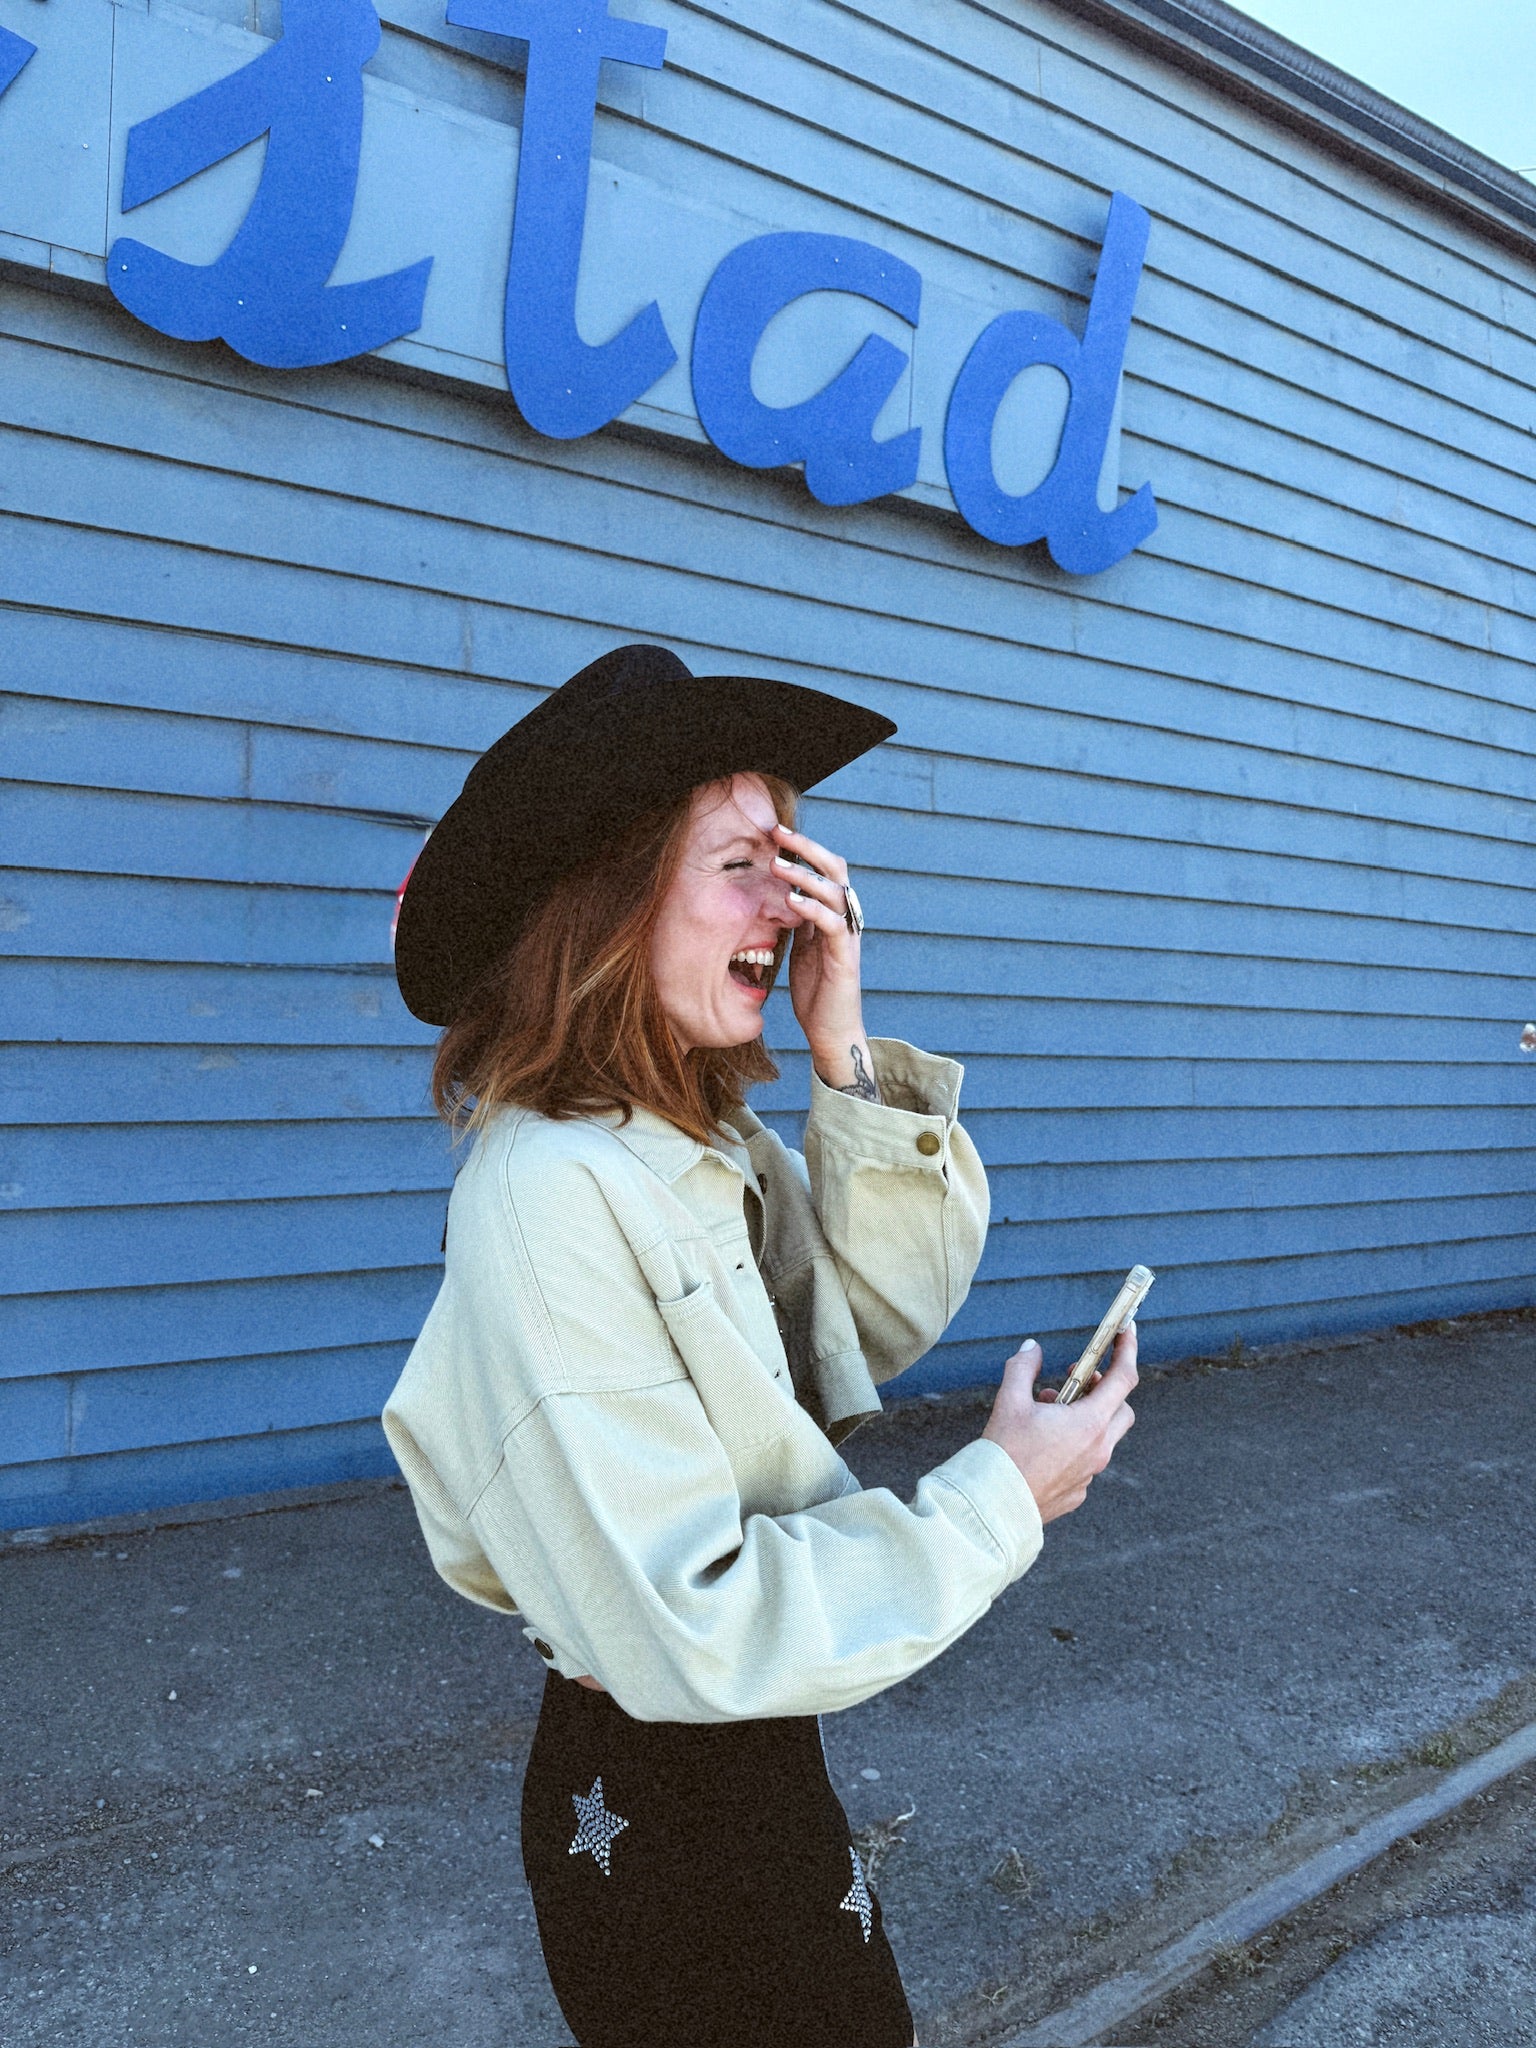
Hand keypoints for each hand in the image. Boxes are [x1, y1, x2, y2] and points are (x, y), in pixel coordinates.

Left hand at [770, 821, 869, 1088]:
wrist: (831, 1032)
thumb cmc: (815, 992)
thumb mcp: (801, 948)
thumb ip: (798, 921)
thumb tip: (780, 894)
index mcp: (834, 914)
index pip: (824, 870)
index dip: (803, 850)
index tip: (775, 835)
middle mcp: (846, 919)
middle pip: (835, 870)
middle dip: (807, 848)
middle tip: (779, 833)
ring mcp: (848, 938)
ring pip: (835, 892)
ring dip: (805, 876)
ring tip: (778, 865)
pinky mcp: (845, 958)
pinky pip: (833, 925)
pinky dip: (813, 909)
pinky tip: (791, 901)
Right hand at [980, 1327, 1138, 1523]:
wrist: (993, 1506)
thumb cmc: (1003, 1453)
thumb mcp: (1009, 1401)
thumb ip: (1023, 1367)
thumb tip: (1031, 1348)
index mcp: (1089, 1423)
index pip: (1123, 1379)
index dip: (1128, 1351)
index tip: (1127, 1333)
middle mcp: (1098, 1450)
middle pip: (1121, 1410)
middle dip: (1104, 1390)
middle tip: (1076, 1381)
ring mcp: (1090, 1474)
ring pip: (1103, 1437)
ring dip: (1085, 1417)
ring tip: (1048, 1411)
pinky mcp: (1078, 1492)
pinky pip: (1086, 1461)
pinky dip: (1074, 1444)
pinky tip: (1043, 1444)